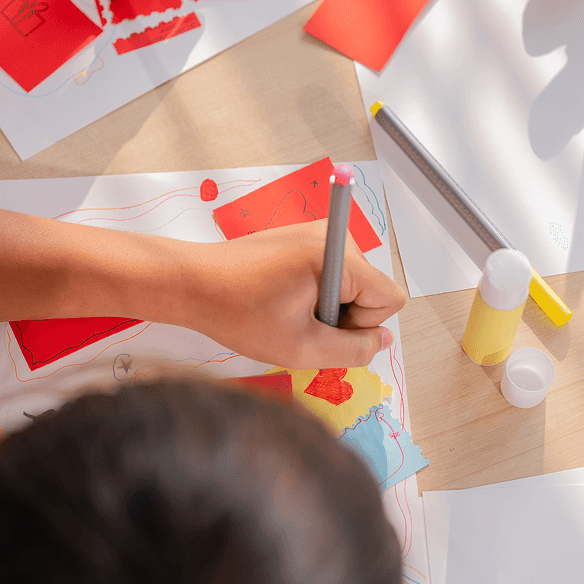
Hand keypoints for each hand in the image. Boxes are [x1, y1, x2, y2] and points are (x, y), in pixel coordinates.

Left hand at [180, 222, 406, 368]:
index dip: (364, 326)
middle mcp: (333, 236)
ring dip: (326, 307)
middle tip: (297, 323)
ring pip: (351, 286)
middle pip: (371, 290)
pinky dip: (314, 294)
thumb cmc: (239, 313)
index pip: (389, 298)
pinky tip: (281, 299)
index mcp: (336, 256)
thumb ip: (354, 350)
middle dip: (343, 315)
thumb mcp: (302, 347)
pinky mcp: (304, 238)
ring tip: (286, 311)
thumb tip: (383, 341)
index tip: (322, 328)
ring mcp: (318, 233)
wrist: (193, 283)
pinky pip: (332, 275)